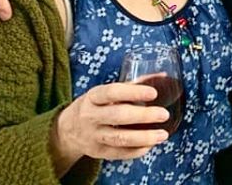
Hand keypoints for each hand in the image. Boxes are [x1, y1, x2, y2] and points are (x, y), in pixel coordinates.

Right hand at [51, 82, 169, 171]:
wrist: (68, 129)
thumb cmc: (95, 105)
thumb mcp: (106, 91)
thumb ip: (133, 84)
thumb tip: (162, 77)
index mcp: (93, 97)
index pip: (112, 92)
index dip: (133, 92)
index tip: (153, 93)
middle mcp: (90, 116)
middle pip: (118, 116)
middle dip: (143, 116)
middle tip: (164, 114)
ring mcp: (92, 136)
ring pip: (119, 138)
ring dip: (143, 137)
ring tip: (162, 134)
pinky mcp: (97, 152)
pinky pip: (118, 153)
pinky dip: (136, 151)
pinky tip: (150, 145)